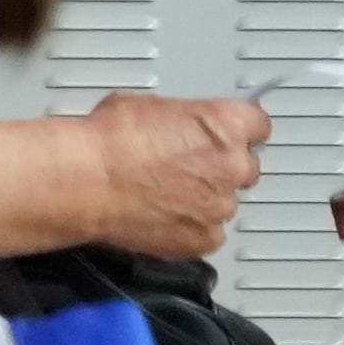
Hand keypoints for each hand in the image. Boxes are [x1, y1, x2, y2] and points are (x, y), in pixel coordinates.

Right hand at [79, 88, 266, 257]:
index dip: (238, 129)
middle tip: (184, 163)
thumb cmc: (107, 142)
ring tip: (163, 191)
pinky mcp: (205, 239)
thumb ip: (180, 119)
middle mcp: (233, 166)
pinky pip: (208, 233)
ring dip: (203, 197)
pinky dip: (190, 226)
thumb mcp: (146, 105)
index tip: (228, 133)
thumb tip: (177, 128)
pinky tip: (162, 214)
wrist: (85, 182)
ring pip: (224, 201)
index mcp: (225, 125)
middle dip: (221, 165)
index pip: (258, 124)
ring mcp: (221, 206)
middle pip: (245, 165)